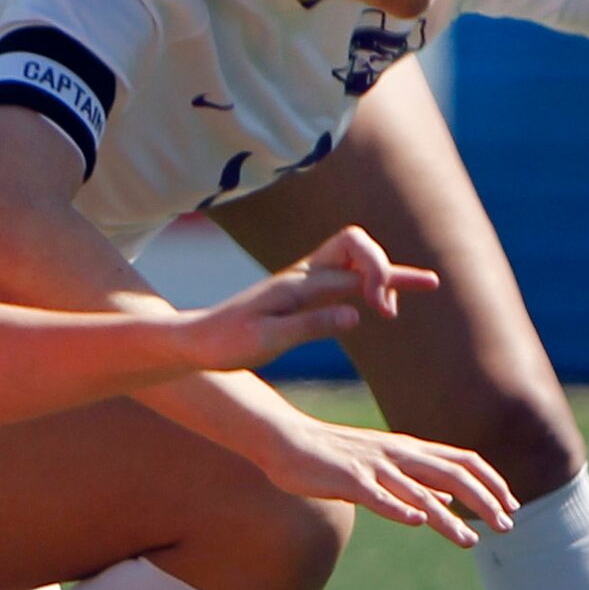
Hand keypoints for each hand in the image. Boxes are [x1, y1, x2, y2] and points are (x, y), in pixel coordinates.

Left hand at [183, 223, 435, 368]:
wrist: (196, 341)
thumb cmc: (227, 343)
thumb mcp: (269, 340)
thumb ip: (311, 325)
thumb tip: (356, 315)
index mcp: (298, 283)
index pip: (354, 266)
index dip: (381, 282)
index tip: (385, 313)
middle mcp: (302, 275)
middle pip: (358, 246)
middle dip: (387, 267)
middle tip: (391, 310)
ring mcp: (301, 282)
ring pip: (351, 259)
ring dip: (378, 273)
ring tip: (392, 307)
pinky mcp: (299, 295)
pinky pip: (339, 276)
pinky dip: (363, 282)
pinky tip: (374, 301)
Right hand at [254, 410, 516, 546]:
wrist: (285, 442)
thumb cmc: (331, 458)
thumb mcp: (381, 466)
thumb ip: (414, 482)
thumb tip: (445, 502)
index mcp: (408, 450)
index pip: (462, 461)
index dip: (491, 482)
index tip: (511, 505)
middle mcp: (397, 455)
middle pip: (453, 474)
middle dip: (485, 500)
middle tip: (507, 526)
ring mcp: (374, 466)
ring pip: (420, 492)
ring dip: (449, 519)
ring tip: (472, 540)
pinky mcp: (347, 479)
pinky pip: (377, 496)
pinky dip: (398, 508)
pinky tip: (416, 522)